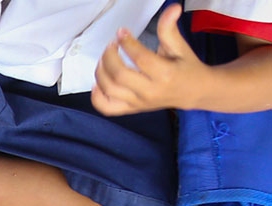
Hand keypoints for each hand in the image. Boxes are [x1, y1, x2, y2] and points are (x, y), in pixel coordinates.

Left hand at [92, 8, 207, 115]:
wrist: (194, 92)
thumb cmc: (186, 67)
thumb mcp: (180, 47)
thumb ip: (170, 29)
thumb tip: (172, 8)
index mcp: (165, 74)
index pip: (140, 58)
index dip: (127, 43)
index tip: (122, 32)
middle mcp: (150, 91)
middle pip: (119, 75)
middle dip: (109, 57)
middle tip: (111, 45)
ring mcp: (139, 102)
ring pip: (109, 90)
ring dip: (100, 72)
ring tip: (104, 58)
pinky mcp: (132, 109)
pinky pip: (107, 107)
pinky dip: (97, 95)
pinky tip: (99, 81)